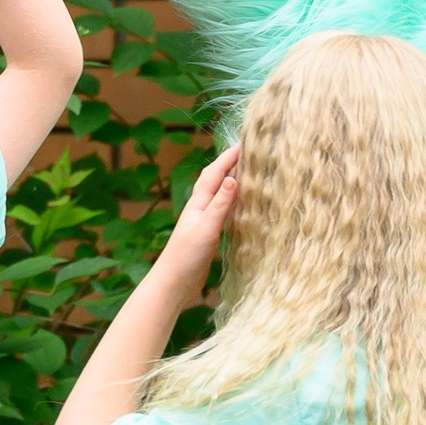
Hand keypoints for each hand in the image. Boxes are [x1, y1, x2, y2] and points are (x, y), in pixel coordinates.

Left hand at [155, 144, 239, 282]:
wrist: (174, 283)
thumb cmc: (186, 256)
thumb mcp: (206, 228)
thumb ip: (219, 204)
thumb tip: (232, 177)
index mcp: (198, 202)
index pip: (215, 172)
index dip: (229, 156)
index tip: (246, 141)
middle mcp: (200, 207)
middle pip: (216, 178)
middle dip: (231, 162)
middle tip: (251, 151)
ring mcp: (204, 220)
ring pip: (221, 193)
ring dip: (234, 180)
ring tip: (251, 171)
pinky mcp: (209, 233)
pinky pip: (225, 210)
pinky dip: (235, 201)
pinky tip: (244, 204)